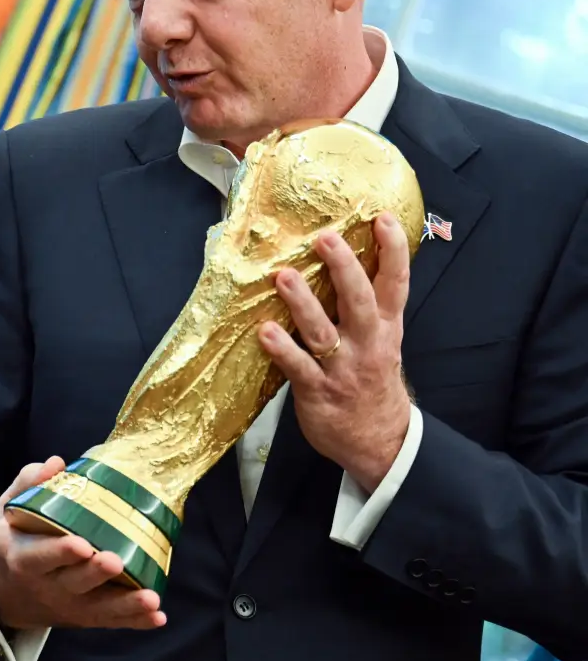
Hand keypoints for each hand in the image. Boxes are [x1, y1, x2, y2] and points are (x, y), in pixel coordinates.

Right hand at [0, 456, 167, 632]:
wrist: (8, 593)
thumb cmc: (17, 541)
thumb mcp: (10, 511)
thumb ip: (28, 484)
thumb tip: (56, 463)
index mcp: (23, 559)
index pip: (40, 557)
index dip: (59, 552)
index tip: (80, 544)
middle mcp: (47, 587)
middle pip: (74, 583)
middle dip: (96, 574)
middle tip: (116, 560)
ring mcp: (69, 606)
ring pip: (99, 608)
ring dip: (126, 605)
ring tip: (150, 598)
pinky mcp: (87, 618)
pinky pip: (112, 622)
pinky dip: (135, 621)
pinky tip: (158, 617)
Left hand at [258, 212, 413, 491]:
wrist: (380, 441)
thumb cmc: (372, 379)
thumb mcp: (383, 340)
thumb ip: (367, 304)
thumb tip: (343, 256)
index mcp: (386, 326)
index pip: (395, 283)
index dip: (392, 250)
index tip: (382, 218)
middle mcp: (368, 343)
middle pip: (360, 300)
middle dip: (343, 268)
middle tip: (325, 238)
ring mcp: (343, 368)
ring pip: (324, 331)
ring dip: (303, 304)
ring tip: (285, 277)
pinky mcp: (318, 391)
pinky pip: (298, 367)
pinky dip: (282, 350)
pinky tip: (265, 332)